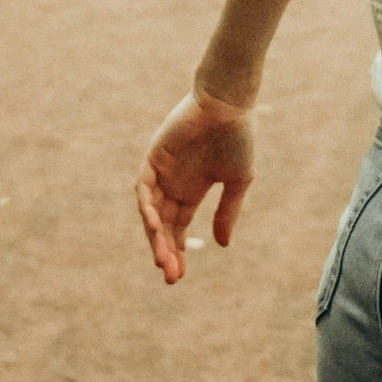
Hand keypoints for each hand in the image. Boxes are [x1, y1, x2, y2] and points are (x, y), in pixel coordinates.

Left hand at [135, 91, 254, 286]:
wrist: (230, 105)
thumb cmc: (238, 137)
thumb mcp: (237, 181)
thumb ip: (227, 212)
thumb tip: (221, 245)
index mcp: (192, 190)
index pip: (177, 227)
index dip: (176, 250)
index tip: (177, 276)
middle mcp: (173, 183)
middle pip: (162, 225)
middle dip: (165, 251)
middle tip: (170, 276)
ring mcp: (161, 171)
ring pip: (150, 212)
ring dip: (155, 236)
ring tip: (162, 260)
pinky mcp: (153, 157)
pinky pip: (143, 188)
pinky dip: (146, 207)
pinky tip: (154, 226)